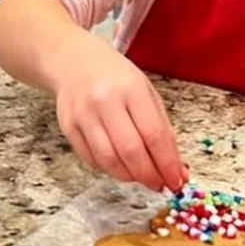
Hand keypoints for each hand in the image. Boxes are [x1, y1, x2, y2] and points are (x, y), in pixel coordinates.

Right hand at [53, 39, 186, 190]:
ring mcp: (82, 115)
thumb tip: (175, 169)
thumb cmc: (115, 77)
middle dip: (149, 175)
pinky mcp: (67, 127)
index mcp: (131, 89)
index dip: (167, 164)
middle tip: (160, 184)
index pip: (154, 135)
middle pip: (130, 151)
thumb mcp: (146, 93)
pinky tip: (120, 165)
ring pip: (109, 160)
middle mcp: (104, 101)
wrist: (74, 62)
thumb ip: (162, 130)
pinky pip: (91, 159)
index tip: (176, 180)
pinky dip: (109, 169)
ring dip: (129, 176)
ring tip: (140, 176)